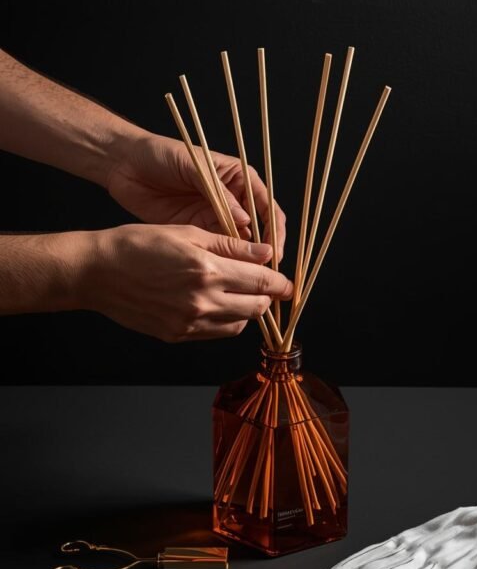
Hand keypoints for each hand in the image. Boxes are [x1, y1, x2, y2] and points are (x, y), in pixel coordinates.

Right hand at [84, 224, 291, 341]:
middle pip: (255, 308)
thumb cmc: (136, 244)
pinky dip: (226, 321)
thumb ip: (229, 245)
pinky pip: (216, 333)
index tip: (287, 282)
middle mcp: (202, 301)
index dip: (279, 283)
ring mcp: (189, 323)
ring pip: (238, 324)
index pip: (260, 283)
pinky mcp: (177, 335)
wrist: (97, 273)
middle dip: (267, 298)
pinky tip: (218, 305)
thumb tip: (264, 252)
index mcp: (207, 270)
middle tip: (266, 287)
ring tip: (240, 294)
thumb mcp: (186, 233)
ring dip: (247, 311)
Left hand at [107, 133, 286, 258]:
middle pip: (258, 229)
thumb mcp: (193, 167)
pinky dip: (222, 262)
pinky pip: (216, 250)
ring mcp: (214, 217)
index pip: (266, 206)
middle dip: (263, 251)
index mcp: (238, 178)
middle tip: (265, 273)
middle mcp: (231, 200)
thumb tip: (245, 221)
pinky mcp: (196, 232)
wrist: (126, 164)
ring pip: (238, 244)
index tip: (273, 250)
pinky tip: (224, 275)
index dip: (274, 229)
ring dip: (244, 261)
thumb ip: (218, 193)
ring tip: (246, 278)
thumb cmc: (161, 154)